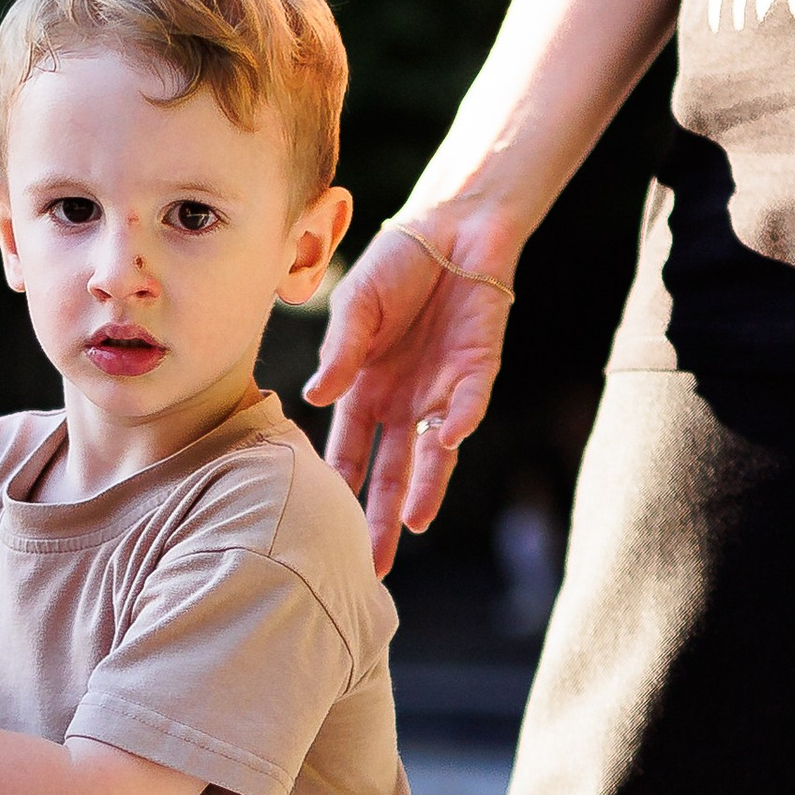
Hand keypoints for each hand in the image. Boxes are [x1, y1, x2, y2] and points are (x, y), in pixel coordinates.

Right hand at [305, 217, 515, 573]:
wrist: (453, 226)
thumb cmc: (397, 265)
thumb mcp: (356, 307)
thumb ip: (342, 353)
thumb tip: (314, 398)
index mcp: (367, 389)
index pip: (349, 449)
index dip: (339, 486)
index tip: (324, 529)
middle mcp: (405, 400)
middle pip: (391, 469)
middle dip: (380, 516)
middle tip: (372, 568)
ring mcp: (443, 389)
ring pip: (432, 453)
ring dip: (423, 488)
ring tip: (411, 526)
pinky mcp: (480, 369)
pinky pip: (469, 402)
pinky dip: (459, 421)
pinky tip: (445, 444)